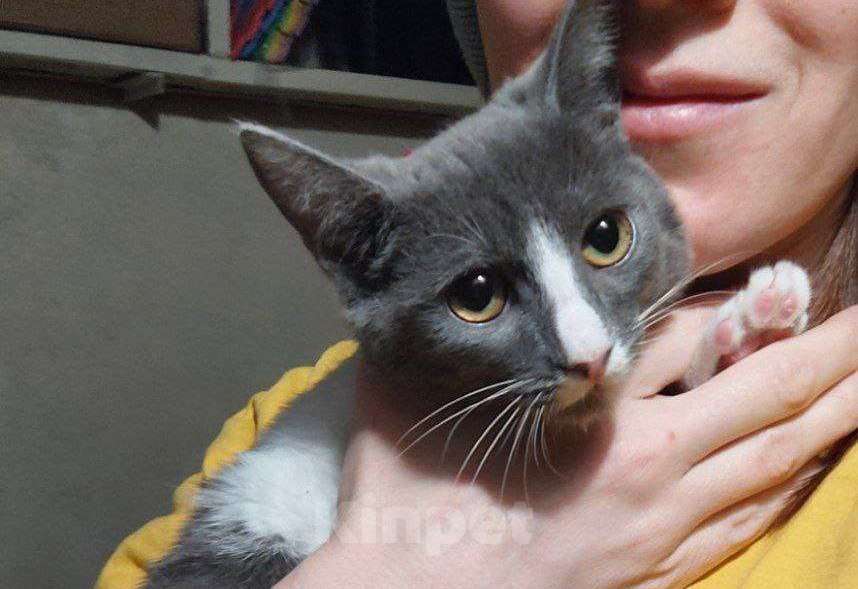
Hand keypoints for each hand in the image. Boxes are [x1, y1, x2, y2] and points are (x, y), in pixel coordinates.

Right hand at [277, 305, 857, 588]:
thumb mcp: (456, 398)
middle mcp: (658, 484)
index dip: (753, 315)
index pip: (703, 350)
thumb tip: (513, 296)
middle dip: (835, 364)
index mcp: (613, 435)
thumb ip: (496, 346)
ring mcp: (666, 536)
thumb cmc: (420, 504)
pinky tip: (799, 475)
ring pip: (774, 472)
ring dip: (829, 425)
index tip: (787, 285)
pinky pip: (747, 526)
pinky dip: (787, 488)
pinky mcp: (659, 575)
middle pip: (770, 410)